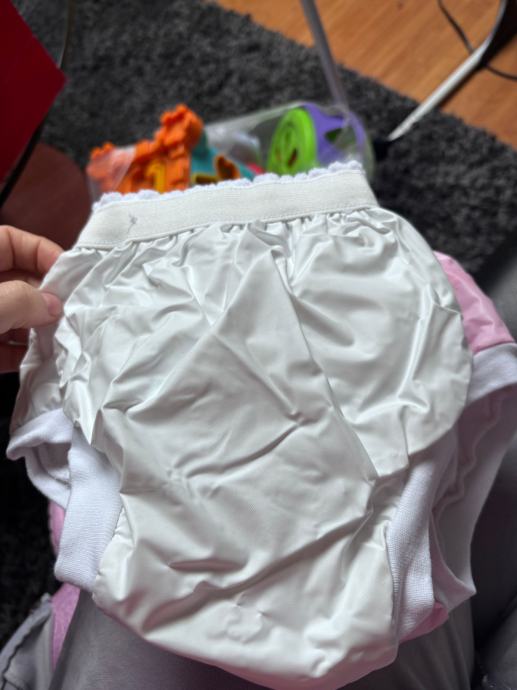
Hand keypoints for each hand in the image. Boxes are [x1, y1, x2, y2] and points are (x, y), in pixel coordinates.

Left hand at [0, 225, 62, 372]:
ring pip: (13, 315)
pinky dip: (22, 354)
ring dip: (37, 328)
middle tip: (68, 312)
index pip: (12, 241)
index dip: (43, 253)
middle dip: (45, 297)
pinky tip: (41, 362)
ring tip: (59, 339)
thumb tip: (53, 306)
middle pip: (18, 281)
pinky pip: (3, 346)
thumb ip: (23, 301)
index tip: (70, 275)